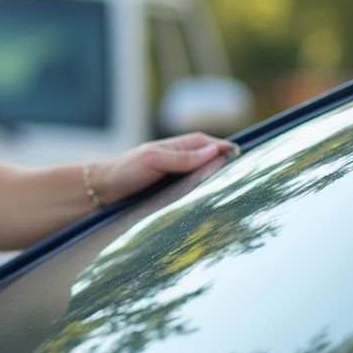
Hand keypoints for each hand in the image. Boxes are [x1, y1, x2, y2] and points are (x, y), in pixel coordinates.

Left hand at [89, 133, 237, 204]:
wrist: (102, 191)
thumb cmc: (124, 171)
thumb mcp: (153, 160)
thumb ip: (183, 157)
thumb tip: (215, 151)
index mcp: (180, 146)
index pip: (212, 145)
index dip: (229, 151)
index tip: (248, 162)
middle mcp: (183, 161)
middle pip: (214, 163)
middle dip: (230, 170)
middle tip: (250, 181)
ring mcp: (179, 178)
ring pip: (207, 180)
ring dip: (220, 186)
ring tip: (238, 196)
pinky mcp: (174, 195)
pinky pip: (196, 195)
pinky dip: (206, 198)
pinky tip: (215, 207)